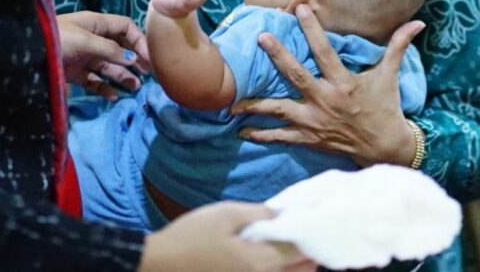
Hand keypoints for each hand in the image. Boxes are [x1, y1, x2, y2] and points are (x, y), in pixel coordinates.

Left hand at [57, 11, 149, 99]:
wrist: (25, 54)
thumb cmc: (57, 39)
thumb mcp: (85, 41)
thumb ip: (110, 50)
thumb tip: (133, 59)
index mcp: (96, 23)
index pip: (125, 27)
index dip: (139, 40)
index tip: (149, 57)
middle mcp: (93, 39)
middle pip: (120, 48)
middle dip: (134, 60)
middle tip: (148, 74)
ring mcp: (84, 57)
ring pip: (109, 66)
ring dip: (123, 76)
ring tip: (134, 88)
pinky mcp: (75, 73)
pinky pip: (95, 81)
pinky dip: (105, 88)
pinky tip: (114, 96)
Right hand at [139, 201, 315, 271]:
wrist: (161, 263)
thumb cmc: (192, 235)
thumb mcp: (226, 213)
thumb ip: (259, 214)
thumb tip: (283, 214)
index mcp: (259, 262)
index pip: (298, 252)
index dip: (311, 237)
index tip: (318, 222)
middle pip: (297, 271)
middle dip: (309, 255)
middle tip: (313, 237)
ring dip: (296, 266)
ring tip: (302, 251)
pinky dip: (278, 269)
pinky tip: (275, 259)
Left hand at [232, 4, 424, 167]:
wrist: (386, 148)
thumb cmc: (386, 108)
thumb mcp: (390, 76)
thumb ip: (399, 46)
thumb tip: (417, 22)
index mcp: (344, 83)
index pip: (325, 51)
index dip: (312, 29)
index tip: (299, 8)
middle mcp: (326, 101)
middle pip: (296, 75)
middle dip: (277, 56)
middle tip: (260, 38)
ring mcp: (315, 121)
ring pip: (281, 109)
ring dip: (256, 105)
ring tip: (233, 100)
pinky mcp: (309, 138)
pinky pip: (281, 136)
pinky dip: (261, 135)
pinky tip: (241, 130)